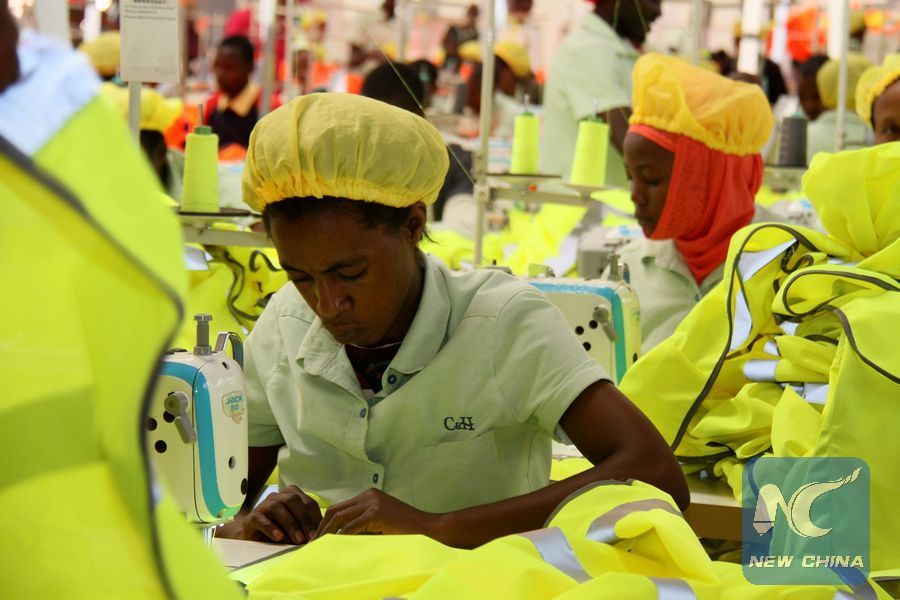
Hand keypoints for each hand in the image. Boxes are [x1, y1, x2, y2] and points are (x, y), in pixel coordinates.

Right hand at [242, 485, 321, 543]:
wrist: (254, 539)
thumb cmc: (280, 533)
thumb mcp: (298, 530)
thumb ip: (308, 528)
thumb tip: (322, 533)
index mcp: (292, 496)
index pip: (308, 502)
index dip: (315, 517)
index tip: (320, 533)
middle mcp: (278, 496)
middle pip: (293, 500)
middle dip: (304, 519)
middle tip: (310, 538)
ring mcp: (263, 505)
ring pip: (277, 507)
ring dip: (290, 524)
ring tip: (297, 539)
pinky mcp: (252, 517)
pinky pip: (261, 519)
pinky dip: (271, 527)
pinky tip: (279, 537)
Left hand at [315, 489, 437, 538]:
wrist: (427, 527)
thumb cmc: (406, 528)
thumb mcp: (381, 521)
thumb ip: (363, 523)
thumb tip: (340, 536)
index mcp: (369, 494)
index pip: (340, 507)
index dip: (327, 522)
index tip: (319, 536)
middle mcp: (369, 495)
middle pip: (336, 510)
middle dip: (323, 527)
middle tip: (314, 542)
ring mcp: (372, 503)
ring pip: (340, 517)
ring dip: (328, 532)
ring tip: (320, 546)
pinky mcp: (376, 513)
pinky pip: (351, 527)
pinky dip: (340, 536)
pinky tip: (335, 545)